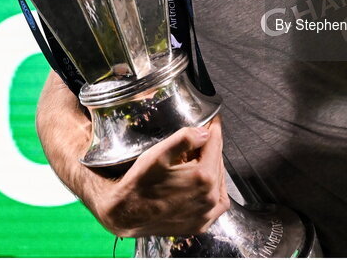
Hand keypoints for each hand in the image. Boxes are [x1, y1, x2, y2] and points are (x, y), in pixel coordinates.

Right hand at [82, 119, 230, 237]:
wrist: (126, 214)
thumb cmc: (139, 184)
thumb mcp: (158, 154)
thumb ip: (185, 139)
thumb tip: (205, 132)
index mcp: (202, 176)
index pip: (215, 144)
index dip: (213, 129)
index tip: (213, 121)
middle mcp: (209, 196)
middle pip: (218, 161)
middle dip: (211, 148)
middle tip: (199, 140)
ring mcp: (206, 213)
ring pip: (220, 181)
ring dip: (214, 167)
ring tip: (199, 160)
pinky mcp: (201, 224)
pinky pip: (218, 204)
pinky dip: (216, 190)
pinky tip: (206, 184)